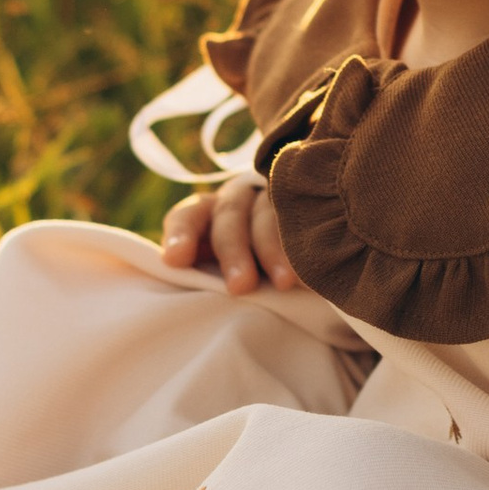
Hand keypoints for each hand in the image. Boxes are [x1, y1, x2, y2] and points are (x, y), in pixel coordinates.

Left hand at [159, 174, 298, 293]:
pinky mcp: (305, 203)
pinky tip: (313, 270)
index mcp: (209, 213)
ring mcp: (275, 197)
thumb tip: (185, 292)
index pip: (188, 216)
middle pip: (230, 217)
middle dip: (234, 254)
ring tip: (287, 283)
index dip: (181, 234)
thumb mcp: (224, 270)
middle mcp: (239, 199)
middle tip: (240, 287)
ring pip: (269, 216)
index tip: (176, 259)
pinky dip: (307, 244)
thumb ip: (207, 277)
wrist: (305, 252)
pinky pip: (306, 216)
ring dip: (276, 251)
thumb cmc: (253, 272)